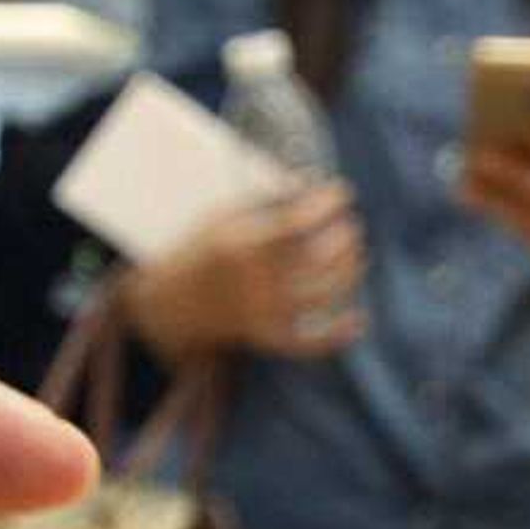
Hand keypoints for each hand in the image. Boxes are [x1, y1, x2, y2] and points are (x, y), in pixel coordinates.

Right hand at [119, 182, 366, 357]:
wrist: (170, 302)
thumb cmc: (201, 250)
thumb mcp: (222, 216)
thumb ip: (264, 200)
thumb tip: (310, 185)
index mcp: (242, 245)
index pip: (299, 221)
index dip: (327, 203)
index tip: (341, 192)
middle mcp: (255, 281)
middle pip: (319, 258)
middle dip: (344, 236)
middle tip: (349, 225)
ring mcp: (262, 312)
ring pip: (324, 293)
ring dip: (349, 270)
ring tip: (355, 253)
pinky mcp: (266, 337)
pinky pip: (309, 343)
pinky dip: (337, 334)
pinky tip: (359, 317)